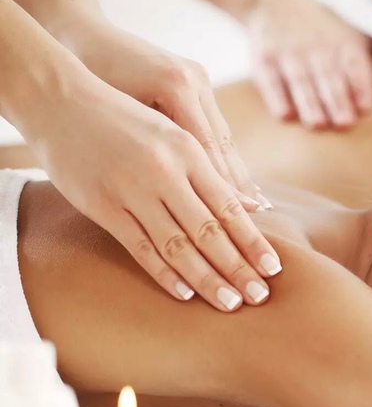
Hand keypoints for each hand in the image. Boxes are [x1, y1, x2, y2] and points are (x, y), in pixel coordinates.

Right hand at [29, 31, 281, 311]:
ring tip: (230, 303)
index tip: (274, 268)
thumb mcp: (174, 136)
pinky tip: (185, 294)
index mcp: (188, 152)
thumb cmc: (128, 121)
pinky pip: (139, 248)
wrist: (62, 103)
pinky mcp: (103, 207)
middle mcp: (164, 171)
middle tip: (259, 296)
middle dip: (238, 267)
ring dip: (207, 279)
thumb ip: (211, 172)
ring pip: (177, 245)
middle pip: (209, 231)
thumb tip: (252, 206)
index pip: (229, 207)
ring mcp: (131, 191)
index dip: (253, 241)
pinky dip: (164, 273)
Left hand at [64, 20, 263, 209]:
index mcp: (175, 85)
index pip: (206, 147)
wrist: (81, 32)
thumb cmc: (85, 76)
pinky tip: (235, 178)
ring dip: (237, 170)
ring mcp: (200, 78)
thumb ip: (150, 147)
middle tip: (256, 215)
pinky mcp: (198, 80)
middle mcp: (195, 80)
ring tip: (254, 204)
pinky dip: (223, 154)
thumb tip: (184, 192)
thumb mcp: (115, 114)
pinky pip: (214, 126)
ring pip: (224, 136)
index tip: (234, 215)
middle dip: (239, 182)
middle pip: (223, 143)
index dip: (222, 185)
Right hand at [246, 0, 371, 129]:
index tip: (365, 106)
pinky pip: (269, 80)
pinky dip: (276, 97)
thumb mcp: (355, 36)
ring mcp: (289, 53)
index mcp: (345, 45)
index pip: (354, 66)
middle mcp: (318, 48)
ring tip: (318, 124)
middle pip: (327, 76)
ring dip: (308, 102)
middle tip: (344, 123)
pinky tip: (284, 115)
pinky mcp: (263, 59)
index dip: (359, 84)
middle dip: (336, 98)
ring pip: (300, 80)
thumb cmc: (326, 29)